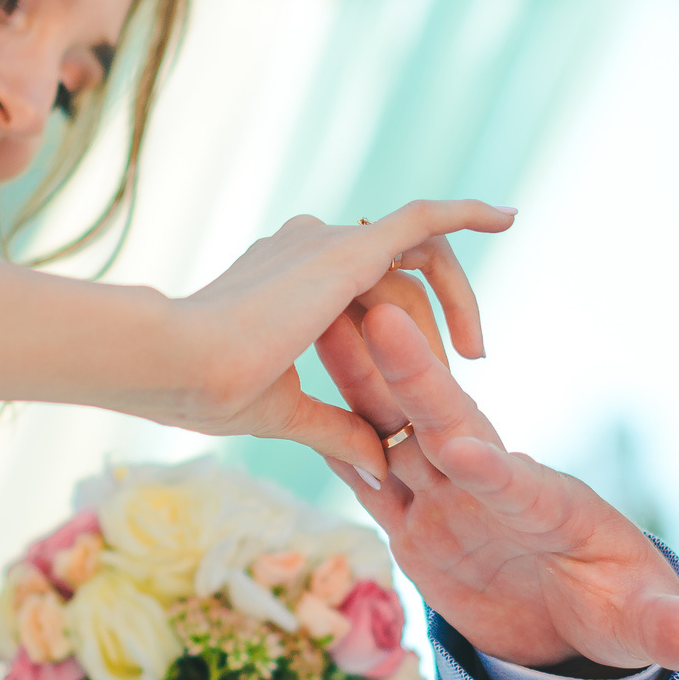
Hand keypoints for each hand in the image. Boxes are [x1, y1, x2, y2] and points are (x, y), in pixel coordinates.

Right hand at [149, 201, 514, 476]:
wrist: (171, 361)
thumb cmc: (202, 389)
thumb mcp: (285, 414)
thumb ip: (336, 429)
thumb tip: (377, 467)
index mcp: (289, 282)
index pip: (366, 290)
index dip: (405, 326)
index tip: (439, 365)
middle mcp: (309, 250)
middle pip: (398, 272)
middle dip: (439, 316)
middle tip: (472, 360)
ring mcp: (327, 244)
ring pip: (415, 259)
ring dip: (456, 299)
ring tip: (476, 351)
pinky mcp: (348, 250)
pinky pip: (422, 220)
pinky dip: (466, 213)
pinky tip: (507, 217)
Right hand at [315, 302, 678, 672]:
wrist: (571, 614)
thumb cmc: (617, 606)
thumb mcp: (644, 623)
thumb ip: (668, 627)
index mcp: (546, 508)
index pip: (516, 486)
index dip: (491, 470)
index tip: (465, 451)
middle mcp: (488, 489)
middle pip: (445, 428)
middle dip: (414, 378)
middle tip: (382, 316)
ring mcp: (443, 501)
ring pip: (391, 434)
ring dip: (358, 380)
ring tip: (320, 320)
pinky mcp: (410, 523)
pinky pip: (364, 475)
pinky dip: (331, 435)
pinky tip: (289, 391)